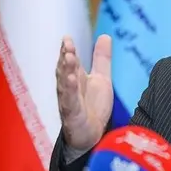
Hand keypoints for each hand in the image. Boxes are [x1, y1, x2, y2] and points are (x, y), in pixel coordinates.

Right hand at [56, 34, 113, 150]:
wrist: (93, 135)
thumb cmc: (93, 106)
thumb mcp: (102, 78)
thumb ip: (102, 59)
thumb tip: (105, 35)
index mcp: (76, 78)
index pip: (71, 61)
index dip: (68, 49)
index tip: (67, 37)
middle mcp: (69, 88)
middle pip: (65, 70)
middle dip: (65, 57)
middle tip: (67, 44)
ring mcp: (69, 101)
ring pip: (65, 84)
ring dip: (66, 70)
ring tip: (68, 57)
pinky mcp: (72, 115)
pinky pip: (70, 102)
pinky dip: (70, 91)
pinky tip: (71, 80)